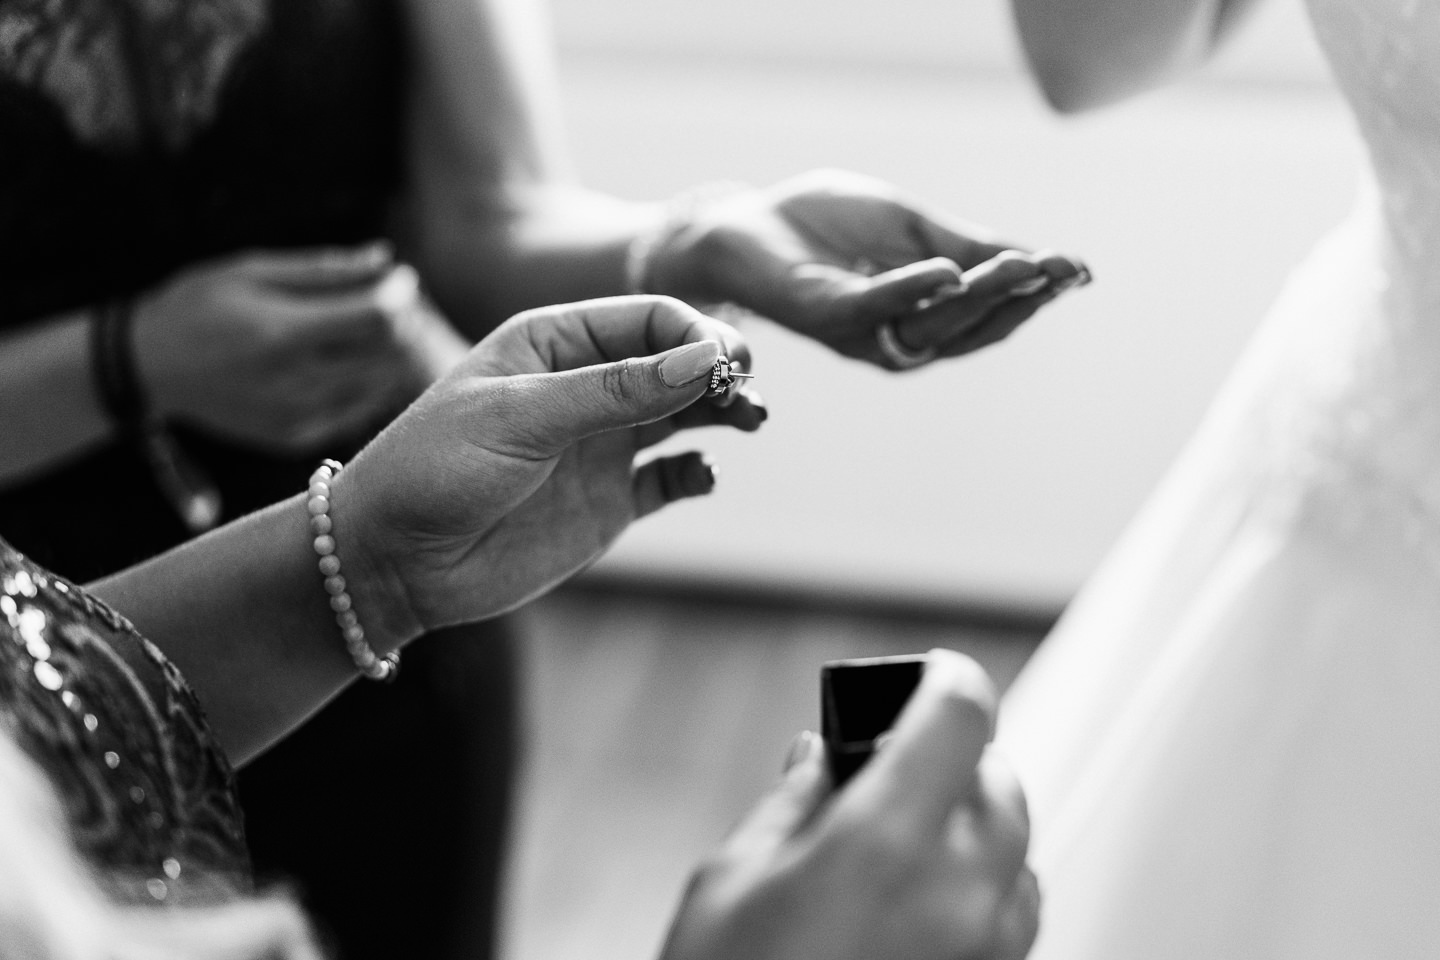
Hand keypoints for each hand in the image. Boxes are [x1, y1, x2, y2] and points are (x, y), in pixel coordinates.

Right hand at [131, 243, 463, 453]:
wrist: (148, 370)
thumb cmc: (200, 306)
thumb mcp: (253, 271)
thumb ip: (325, 269)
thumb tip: (386, 259)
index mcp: (283, 334)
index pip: (377, 317)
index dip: (400, 293)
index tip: (400, 277)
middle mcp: (295, 383)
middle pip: (389, 352)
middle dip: (404, 322)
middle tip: (390, 300)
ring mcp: (298, 417)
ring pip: (382, 384)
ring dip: (391, 354)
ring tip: (370, 327)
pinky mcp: (298, 437)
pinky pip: (359, 409)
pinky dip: (367, 382)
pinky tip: (346, 359)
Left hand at [333, 295, 764, 648]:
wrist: (393, 561)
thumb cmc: (435, 467)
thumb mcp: (521, 416)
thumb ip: (614, 391)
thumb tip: (703, 360)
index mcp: (555, 341)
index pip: (647, 317)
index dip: (692, 332)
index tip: (722, 359)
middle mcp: (586, 386)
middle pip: (675, 361)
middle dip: (718, 367)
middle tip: (746, 387)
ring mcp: (600, 444)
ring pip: (684, 414)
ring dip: (722, 412)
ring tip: (752, 419)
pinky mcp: (609, 501)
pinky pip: (672, 478)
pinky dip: (698, 472)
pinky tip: (705, 474)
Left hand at [649, 169, 1088, 368]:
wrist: (746, 223)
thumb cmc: (824, 226)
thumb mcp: (909, 227)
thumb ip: (962, 243)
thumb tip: (1035, 257)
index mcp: (922, 313)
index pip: (986, 311)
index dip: (1033, 293)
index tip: (1078, 270)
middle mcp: (896, 335)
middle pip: (969, 325)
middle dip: (1019, 298)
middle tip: (1061, 270)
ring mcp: (860, 331)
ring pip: (931, 324)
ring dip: (979, 296)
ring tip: (1024, 265)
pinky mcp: (822, 315)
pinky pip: (872, 308)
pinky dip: (910, 291)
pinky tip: (946, 272)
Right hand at [660, 648, 1038, 959]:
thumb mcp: (730, 883)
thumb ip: (791, 804)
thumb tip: (820, 756)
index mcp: (884, 844)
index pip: (962, 717)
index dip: (949, 680)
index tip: (933, 675)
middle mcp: (957, 897)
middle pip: (1004, 786)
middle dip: (962, 759)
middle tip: (906, 762)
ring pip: (1022, 860)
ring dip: (982, 830)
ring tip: (913, 840)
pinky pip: (1017, 928)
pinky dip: (987, 896)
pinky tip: (925, 908)